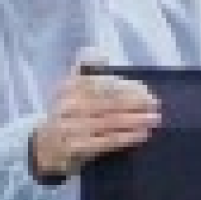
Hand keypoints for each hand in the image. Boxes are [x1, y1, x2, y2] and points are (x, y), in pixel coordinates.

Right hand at [26, 60, 163, 183]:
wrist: (45, 147)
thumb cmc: (67, 114)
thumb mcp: (70, 89)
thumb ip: (86, 68)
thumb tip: (101, 51)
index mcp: (68, 87)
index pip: (102, 83)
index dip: (126, 87)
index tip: (146, 90)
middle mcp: (67, 105)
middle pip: (107, 102)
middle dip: (135, 104)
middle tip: (155, 105)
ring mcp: (70, 128)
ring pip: (109, 122)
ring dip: (134, 120)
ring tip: (154, 119)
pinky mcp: (75, 148)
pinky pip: (106, 141)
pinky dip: (126, 137)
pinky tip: (142, 134)